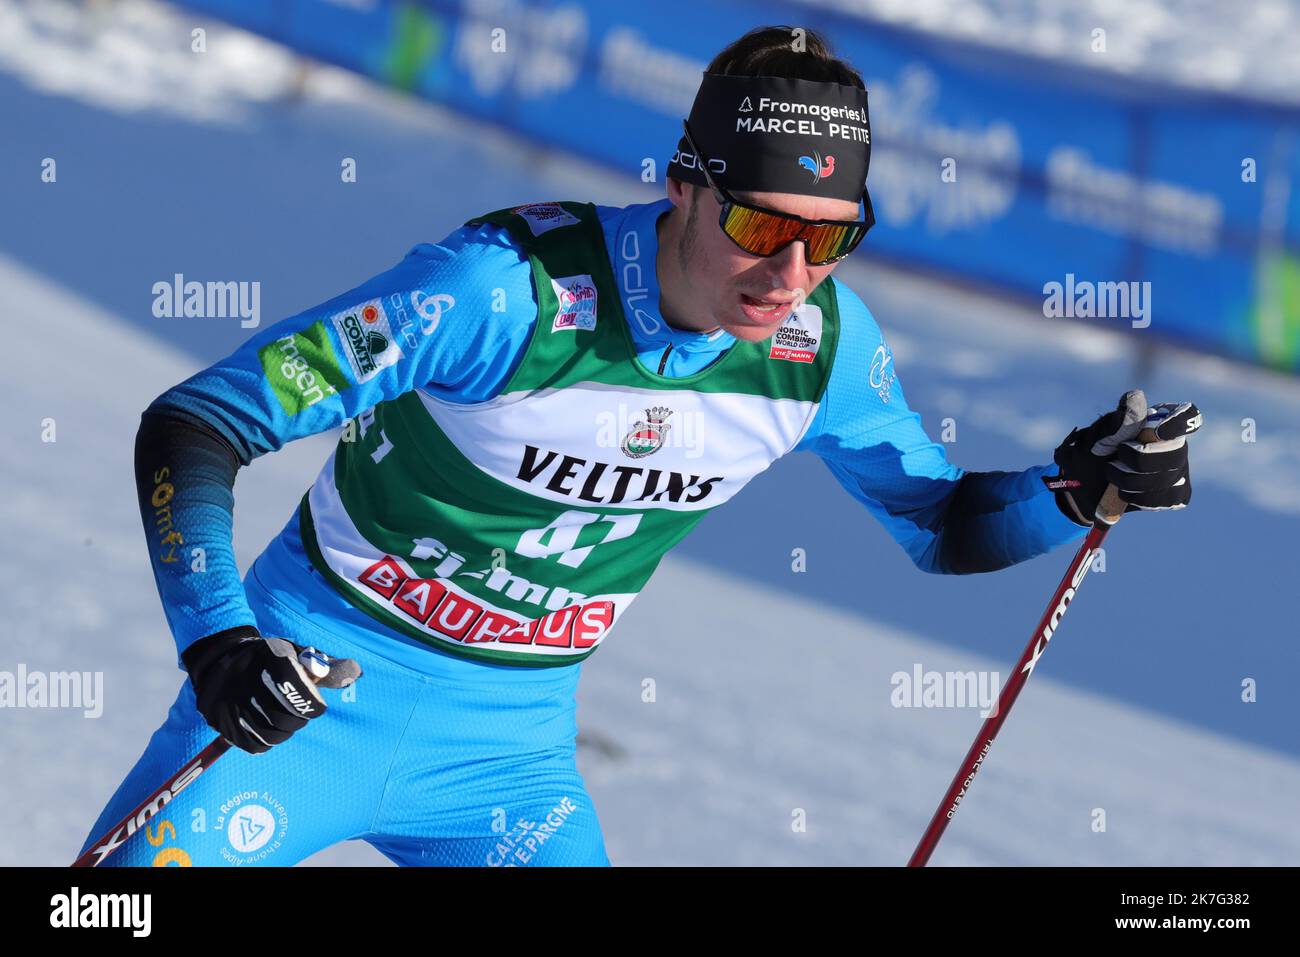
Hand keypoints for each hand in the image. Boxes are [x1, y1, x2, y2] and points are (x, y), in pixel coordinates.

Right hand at [182, 627, 361, 753]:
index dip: (312, 704)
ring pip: (273, 734)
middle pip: (287, 718)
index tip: (314, 704)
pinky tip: (269, 728)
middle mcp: (250, 685)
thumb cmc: (267, 658)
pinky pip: (255, 745)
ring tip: (284, 718)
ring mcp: (234, 707)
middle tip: (298, 711)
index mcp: (271, 663)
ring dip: (285, 730)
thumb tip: (356, 672)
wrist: (218, 661)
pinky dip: (267, 741)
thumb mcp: (294, 652)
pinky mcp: (224, 725)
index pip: (300, 695)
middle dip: (299, 718)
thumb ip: (325, 664)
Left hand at [1044, 389, 1202, 525]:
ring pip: (1168, 478)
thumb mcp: (1096, 437)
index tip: (1159, 431)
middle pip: (1175, 453)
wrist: (1084, 488)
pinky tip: (1124, 492)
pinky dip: (1140, 498)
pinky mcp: (1176, 494)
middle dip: (1140, 459)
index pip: (1186, 417)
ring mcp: (1179, 470)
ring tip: (1112, 474)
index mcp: (1159, 422)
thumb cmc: (1093, 454)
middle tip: (1117, 457)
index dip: (1179, 423)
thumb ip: (1117, 422)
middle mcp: (1176, 444)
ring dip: (1132, 480)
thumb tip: (1135, 397)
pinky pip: (1166, 499)